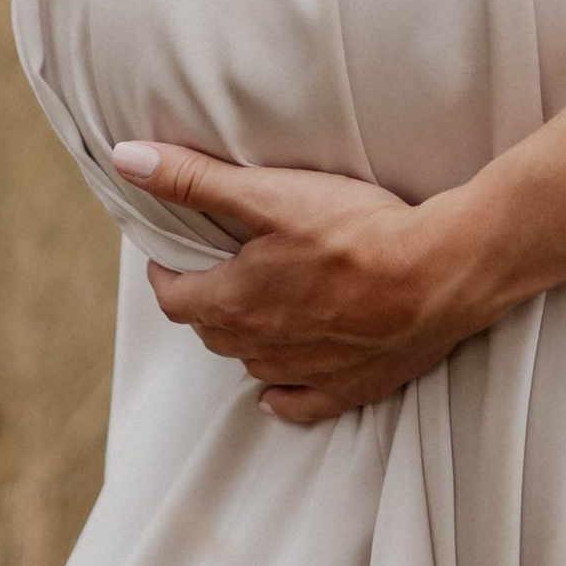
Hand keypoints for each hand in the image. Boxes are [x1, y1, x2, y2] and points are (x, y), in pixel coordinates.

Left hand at [113, 140, 491, 424]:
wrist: (438, 273)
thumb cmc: (355, 230)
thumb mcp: (269, 194)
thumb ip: (195, 180)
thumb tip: (127, 160)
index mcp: (237, 303)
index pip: (176, 300)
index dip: (166, 275)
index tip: (169, 256)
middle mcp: (263, 347)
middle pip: (213, 331)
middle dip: (204, 302)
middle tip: (212, 273)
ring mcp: (307, 372)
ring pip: (253, 363)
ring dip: (242, 339)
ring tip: (248, 312)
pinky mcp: (352, 386)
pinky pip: (301, 404)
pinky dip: (282, 396)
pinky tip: (275, 392)